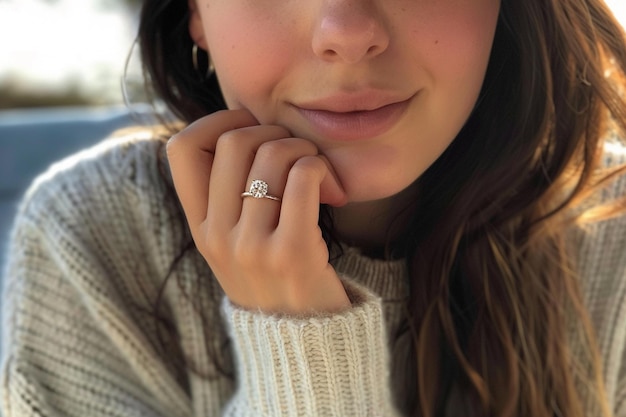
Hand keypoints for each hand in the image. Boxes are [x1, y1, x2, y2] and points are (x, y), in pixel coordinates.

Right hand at [167, 109, 350, 313]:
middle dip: (273, 132)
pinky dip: (321, 169)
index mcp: (200, 228)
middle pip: (234, 141)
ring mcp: (251, 246)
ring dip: (304, 150)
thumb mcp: (235, 246)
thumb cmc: (276, 281)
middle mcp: (217, 236)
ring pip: (273, 155)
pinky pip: (303, 177)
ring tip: (317, 172)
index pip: (181, 148)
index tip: (249, 129)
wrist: (303, 343)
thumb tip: (246, 130)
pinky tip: (331, 189)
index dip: (216, 121)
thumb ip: (228, 199)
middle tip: (295, 153)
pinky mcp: (292, 252)